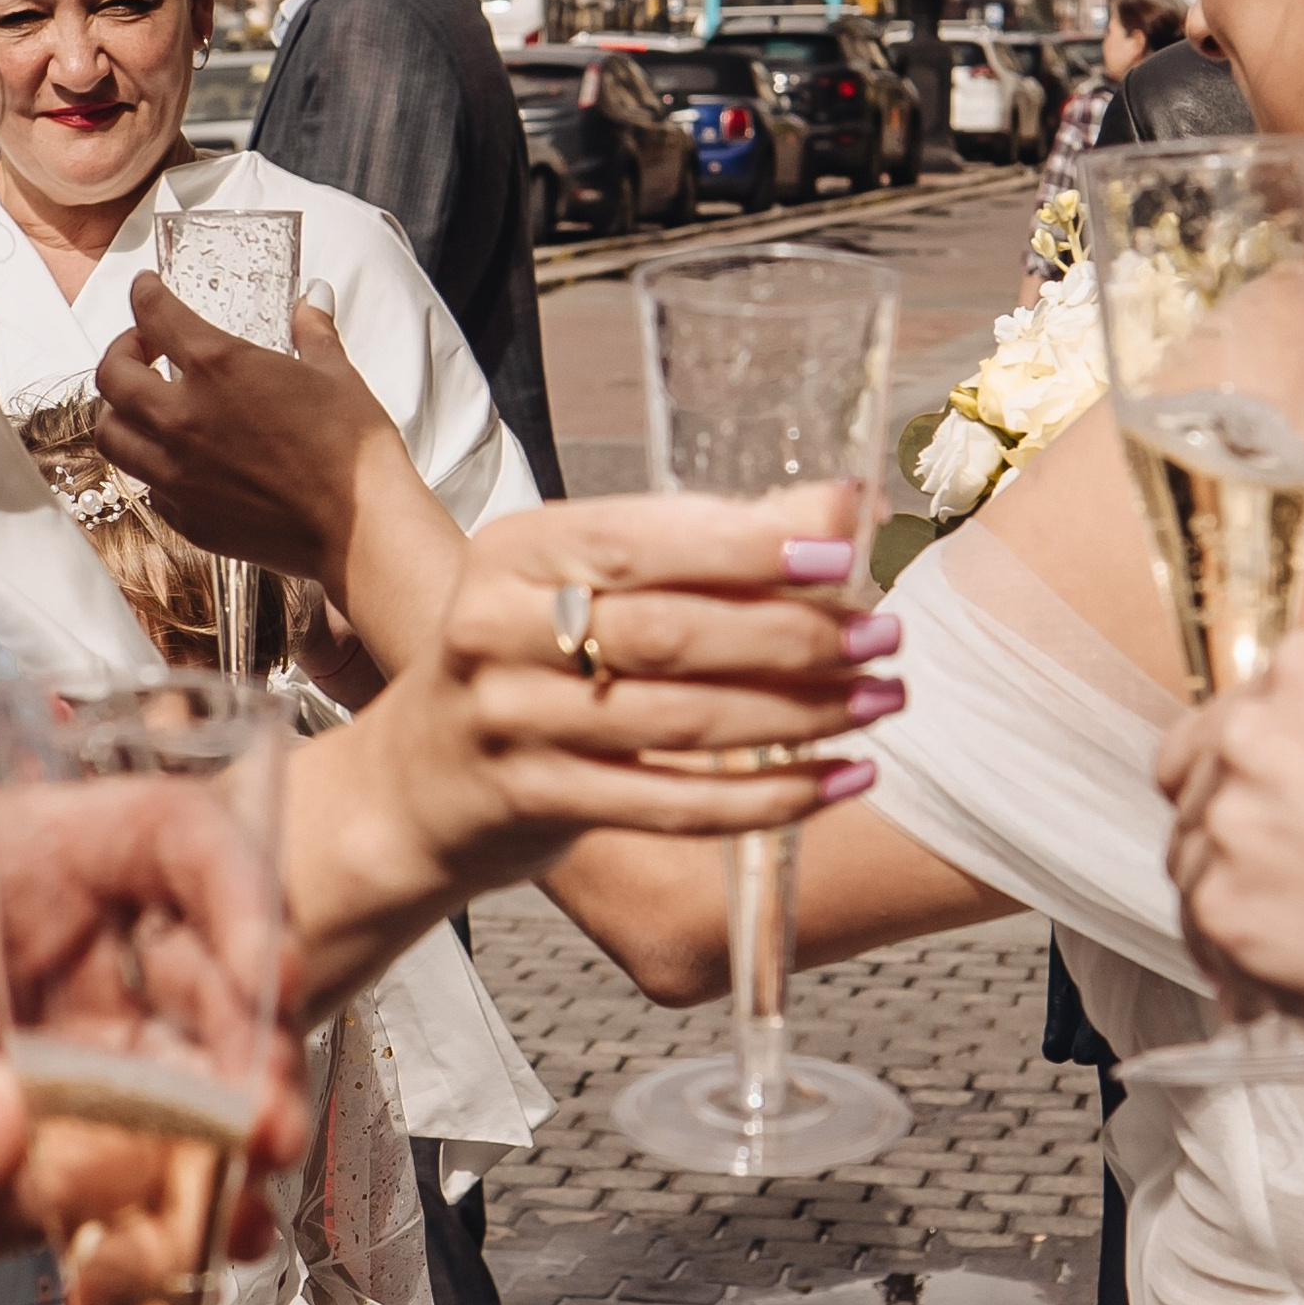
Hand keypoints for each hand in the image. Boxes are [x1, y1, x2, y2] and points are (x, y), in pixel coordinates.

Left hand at [0, 789, 309, 1304]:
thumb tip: (13, 1129)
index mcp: (6, 867)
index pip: (167, 838)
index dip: (239, 892)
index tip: (266, 977)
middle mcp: (59, 953)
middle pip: (212, 976)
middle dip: (252, 1058)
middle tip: (260, 1140)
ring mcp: (67, 1057)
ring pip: (198, 1092)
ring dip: (229, 1160)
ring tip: (225, 1229)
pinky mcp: (53, 1155)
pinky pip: (141, 1186)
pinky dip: (163, 1232)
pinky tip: (156, 1272)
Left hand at [95, 286, 403, 600]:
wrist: (360, 529)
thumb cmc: (353, 453)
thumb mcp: (336, 374)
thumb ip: (313, 331)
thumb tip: (313, 302)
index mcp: (218, 367)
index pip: (154, 313)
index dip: (144, 293)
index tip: (146, 290)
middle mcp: (183, 418)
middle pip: (111, 375)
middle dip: (121, 351)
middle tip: (142, 349)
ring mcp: (178, 473)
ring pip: (111, 435)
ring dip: (120, 412)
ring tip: (143, 406)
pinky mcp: (188, 518)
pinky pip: (147, 486)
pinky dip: (150, 466)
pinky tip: (175, 460)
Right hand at [283, 485, 905, 1006]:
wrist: (418, 784)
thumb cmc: (533, 663)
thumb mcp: (591, 584)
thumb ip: (713, 541)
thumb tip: (847, 500)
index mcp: (517, 550)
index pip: (644, 538)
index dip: (749, 545)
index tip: (845, 551)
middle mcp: (496, 627)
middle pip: (669, 632)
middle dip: (794, 636)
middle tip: (884, 639)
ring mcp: (507, 721)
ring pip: (679, 721)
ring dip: (798, 715)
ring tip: (880, 703)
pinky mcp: (533, 801)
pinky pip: (671, 804)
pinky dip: (766, 797)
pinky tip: (839, 780)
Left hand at [1155, 631, 1303, 1091]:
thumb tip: (1267, 782)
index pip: (1230, 714)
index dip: (1256, 770)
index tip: (1286, 804)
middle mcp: (1255, 733)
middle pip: (1195, 782)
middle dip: (1238, 828)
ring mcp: (1230, 821)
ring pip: (1189, 858)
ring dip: (1236, 893)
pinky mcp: (1221, 909)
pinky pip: (1200, 930)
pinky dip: (1239, 954)